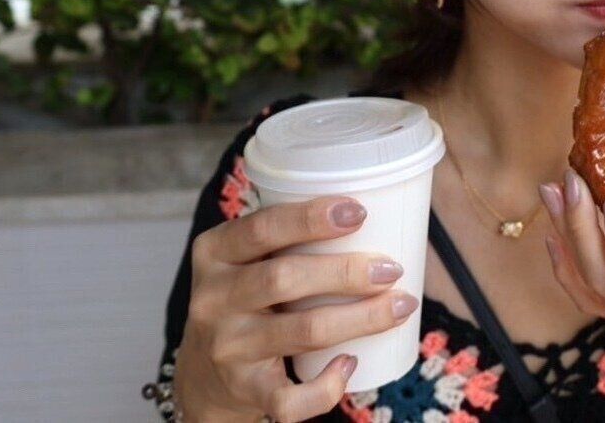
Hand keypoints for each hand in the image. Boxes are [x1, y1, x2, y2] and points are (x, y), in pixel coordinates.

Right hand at [174, 196, 419, 422]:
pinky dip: (325, 387)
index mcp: (215, 253)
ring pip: (301, 331)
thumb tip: (380, 207)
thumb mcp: (247, 259)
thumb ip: (288, 235)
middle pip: (283, 278)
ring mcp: (227, 347)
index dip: (310, 218)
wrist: (204, 373)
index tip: (359, 212)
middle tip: (391, 267)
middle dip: (346, 271)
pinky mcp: (244, 390)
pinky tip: (351, 365)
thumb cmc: (248, 298)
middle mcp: (212, 299)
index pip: (261, 228)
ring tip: (401, 305)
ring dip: (360, 318)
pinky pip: (288, 398)